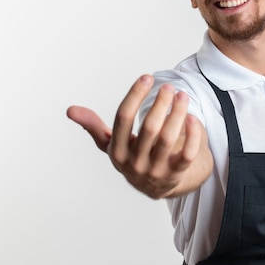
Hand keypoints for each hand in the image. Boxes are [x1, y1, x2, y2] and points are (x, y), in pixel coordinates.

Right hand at [67, 75, 212, 198]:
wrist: (157, 187)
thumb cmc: (133, 157)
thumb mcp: (111, 145)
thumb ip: (94, 127)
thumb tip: (70, 110)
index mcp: (116, 151)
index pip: (123, 118)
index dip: (135, 95)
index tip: (147, 77)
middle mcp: (135, 162)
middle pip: (149, 127)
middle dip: (160, 103)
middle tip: (169, 87)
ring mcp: (156, 170)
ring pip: (169, 138)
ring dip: (178, 114)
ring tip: (183, 96)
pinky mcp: (176, 174)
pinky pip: (187, 154)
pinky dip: (192, 135)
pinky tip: (193, 117)